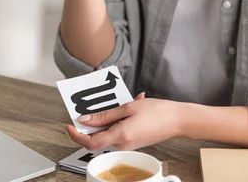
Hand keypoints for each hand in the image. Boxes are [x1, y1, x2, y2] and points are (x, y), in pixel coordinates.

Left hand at [66, 93, 183, 150]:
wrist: (178, 120)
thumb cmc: (158, 112)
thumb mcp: (128, 107)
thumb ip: (105, 115)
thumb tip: (85, 120)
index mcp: (120, 136)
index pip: (90, 142)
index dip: (76, 134)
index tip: (69, 124)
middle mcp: (122, 144)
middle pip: (98, 136)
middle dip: (93, 121)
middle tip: (94, 105)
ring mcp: (128, 145)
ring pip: (108, 132)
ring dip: (109, 117)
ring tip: (123, 101)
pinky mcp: (133, 141)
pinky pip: (119, 130)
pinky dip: (120, 119)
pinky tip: (133, 105)